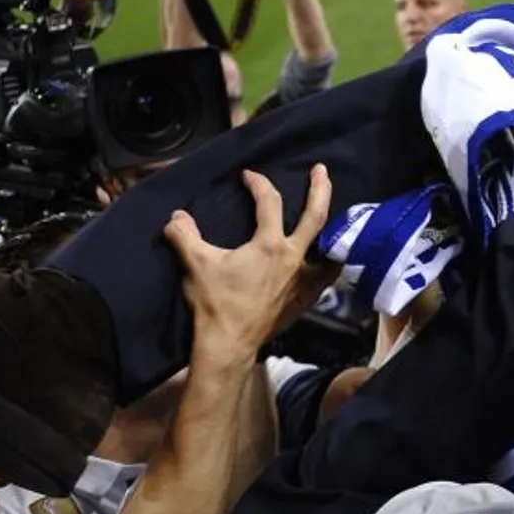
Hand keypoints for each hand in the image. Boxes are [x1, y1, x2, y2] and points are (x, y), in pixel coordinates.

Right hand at [163, 165, 335, 358]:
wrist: (229, 343)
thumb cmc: (216, 303)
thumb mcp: (196, 264)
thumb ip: (185, 236)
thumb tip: (176, 217)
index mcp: (269, 245)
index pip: (269, 202)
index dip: (259, 184)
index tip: (248, 175)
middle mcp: (292, 258)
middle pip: (316, 216)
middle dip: (320, 190)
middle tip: (322, 170)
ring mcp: (301, 278)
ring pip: (326, 245)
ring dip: (333, 226)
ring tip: (338, 213)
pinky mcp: (302, 295)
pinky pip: (324, 273)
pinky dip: (329, 260)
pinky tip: (329, 259)